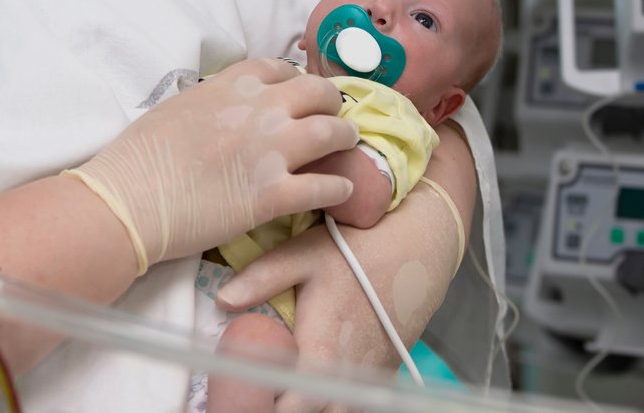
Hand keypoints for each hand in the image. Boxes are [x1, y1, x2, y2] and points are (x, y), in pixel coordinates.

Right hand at [65, 58, 356, 270]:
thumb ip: (212, 100)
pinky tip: (344, 191)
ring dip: (345, 138)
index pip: (280, 68)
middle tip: (332, 117)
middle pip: (318, 92)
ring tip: (348, 146)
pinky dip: (340, 187)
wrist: (129, 199)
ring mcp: (271, 151)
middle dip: (330, 103)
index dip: (295, 80)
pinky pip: (326, 186)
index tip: (298, 94)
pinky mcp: (274, 195)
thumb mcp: (176, 106)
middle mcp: (259, 110)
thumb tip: (225, 105)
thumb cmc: (139, 156)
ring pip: (333, 132)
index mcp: (231, 85)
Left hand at [215, 127, 473, 411]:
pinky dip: (332, 400)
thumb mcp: (304, 254)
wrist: (421, 247)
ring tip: (282, 388)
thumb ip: (261, 278)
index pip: (291, 408)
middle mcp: (349, 376)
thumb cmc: (357, 249)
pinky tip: (311, 384)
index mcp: (323, 353)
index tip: (242, 396)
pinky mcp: (384, 374)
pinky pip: (354, 402)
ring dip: (312, 404)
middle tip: (257, 392)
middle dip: (283, 408)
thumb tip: (222, 300)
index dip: (264, 407)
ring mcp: (370, 378)